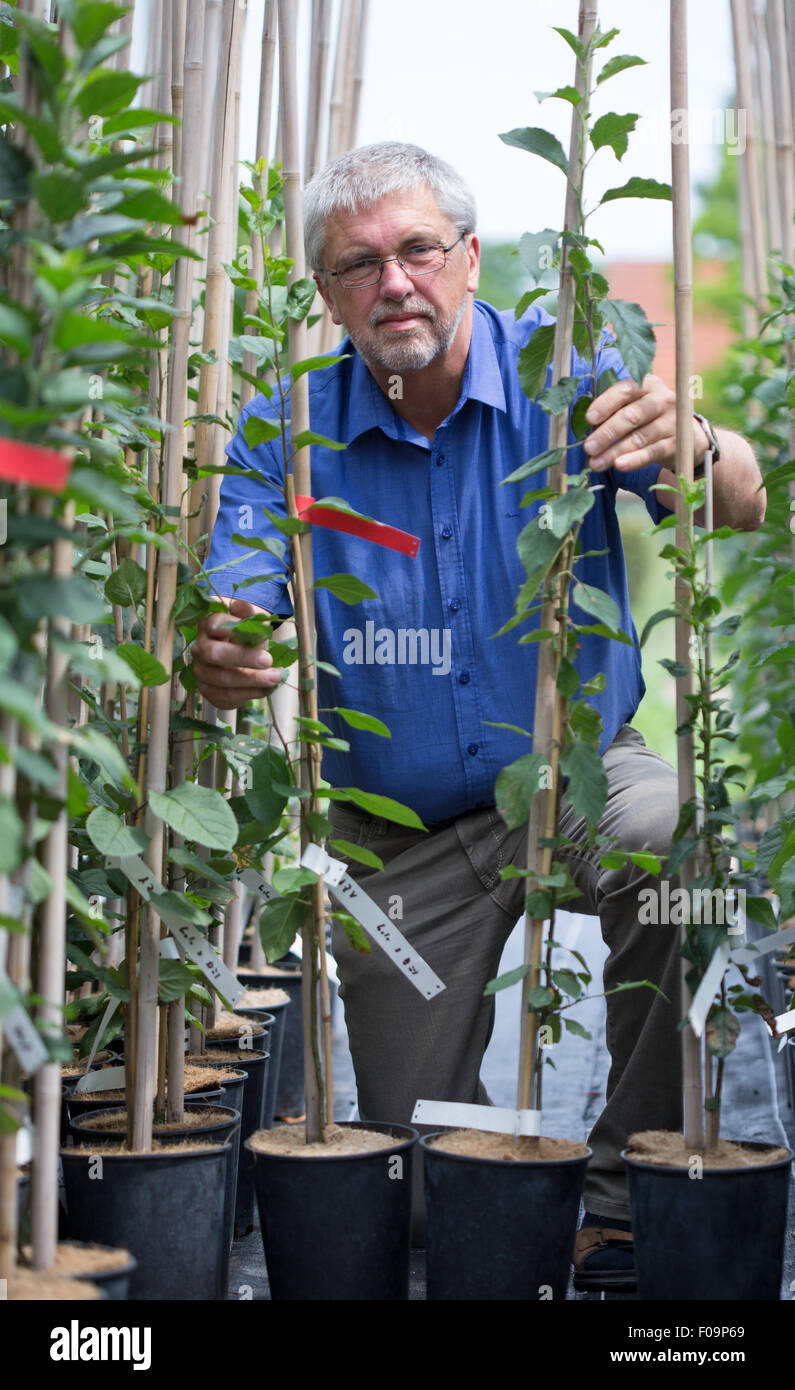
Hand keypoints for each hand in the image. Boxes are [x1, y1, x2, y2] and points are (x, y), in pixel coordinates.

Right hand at [191, 597, 282, 708]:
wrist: (240, 658)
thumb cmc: (245, 636)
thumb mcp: (250, 621)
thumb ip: (249, 613)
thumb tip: (245, 607)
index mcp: (208, 625)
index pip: (216, 625)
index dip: (235, 629)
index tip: (259, 634)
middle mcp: (200, 648)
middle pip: (215, 654)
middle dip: (243, 658)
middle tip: (267, 660)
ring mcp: (201, 671)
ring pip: (222, 679)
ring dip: (251, 680)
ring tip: (275, 678)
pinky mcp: (207, 691)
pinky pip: (226, 697)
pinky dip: (248, 694)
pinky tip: (266, 689)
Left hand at [582, 373, 708, 472]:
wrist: (686, 435)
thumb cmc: (648, 418)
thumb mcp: (635, 405)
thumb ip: (614, 410)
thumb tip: (585, 428)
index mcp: (647, 385)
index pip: (626, 389)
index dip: (606, 403)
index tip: (589, 419)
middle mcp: (662, 399)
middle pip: (632, 415)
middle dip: (607, 433)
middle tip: (588, 448)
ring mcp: (672, 421)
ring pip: (640, 437)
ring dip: (615, 451)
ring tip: (596, 463)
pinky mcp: (678, 442)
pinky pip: (653, 452)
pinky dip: (635, 460)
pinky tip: (619, 465)